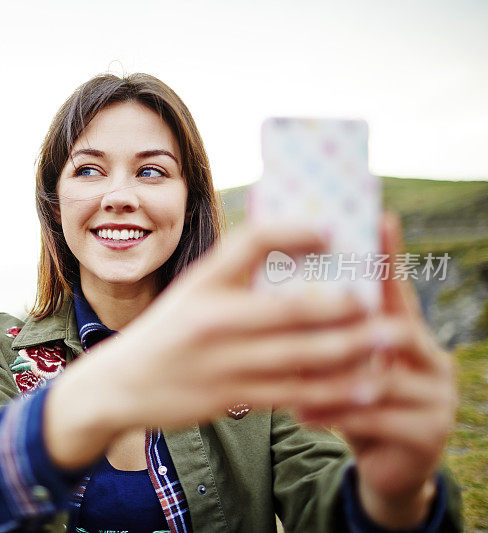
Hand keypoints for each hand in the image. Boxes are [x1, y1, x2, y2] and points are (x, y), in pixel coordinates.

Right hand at [94, 222, 393, 430]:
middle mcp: (213, 318)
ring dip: (348, 348)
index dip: (297, 231)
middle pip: (292, 306)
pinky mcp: (228, 397)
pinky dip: (328, 389)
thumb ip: (234, 276)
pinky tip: (356, 385)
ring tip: (382, 340)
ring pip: (300, 354)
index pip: (254, 241)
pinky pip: (290, 392)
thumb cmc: (165, 332)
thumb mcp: (190, 292)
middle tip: (374, 299)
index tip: (331, 231)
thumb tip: (297, 256)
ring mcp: (221, 360)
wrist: (119, 383)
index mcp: (203, 281)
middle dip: (342, 304)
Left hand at [296, 213, 457, 527]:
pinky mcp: (428, 432)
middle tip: (308, 319)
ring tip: (290, 379)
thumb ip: (326, 333)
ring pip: (382, 377)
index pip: (399, 288)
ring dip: (331, 378)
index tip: (381, 217)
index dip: (391, 254)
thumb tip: (279, 292)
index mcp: (409, 334)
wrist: (385, 466)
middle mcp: (431, 358)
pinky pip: (376, 417)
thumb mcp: (341, 365)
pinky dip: (333, 413)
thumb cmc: (354, 402)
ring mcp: (437, 396)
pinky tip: (300, 412)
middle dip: (349, 326)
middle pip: (396, 327)